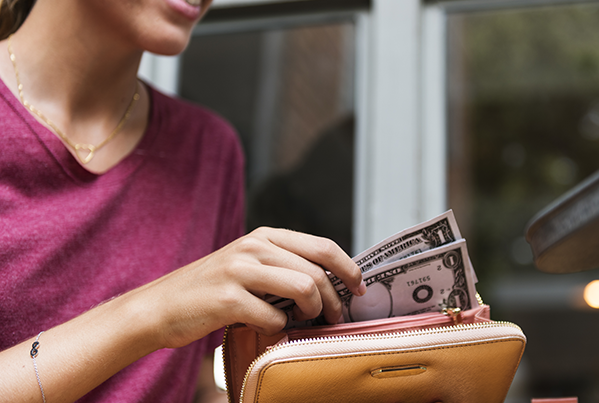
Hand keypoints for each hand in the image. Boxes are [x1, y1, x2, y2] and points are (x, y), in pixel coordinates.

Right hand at [137, 227, 365, 348]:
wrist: (159, 307)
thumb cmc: (210, 290)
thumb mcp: (248, 264)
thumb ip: (283, 265)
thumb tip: (330, 282)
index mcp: (264, 236)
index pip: (322, 246)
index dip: (348, 268)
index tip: (359, 287)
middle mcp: (254, 247)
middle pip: (317, 272)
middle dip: (334, 299)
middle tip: (334, 317)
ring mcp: (240, 271)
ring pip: (303, 289)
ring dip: (311, 313)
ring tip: (303, 322)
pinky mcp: (228, 298)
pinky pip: (274, 318)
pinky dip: (277, 329)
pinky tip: (264, 328)